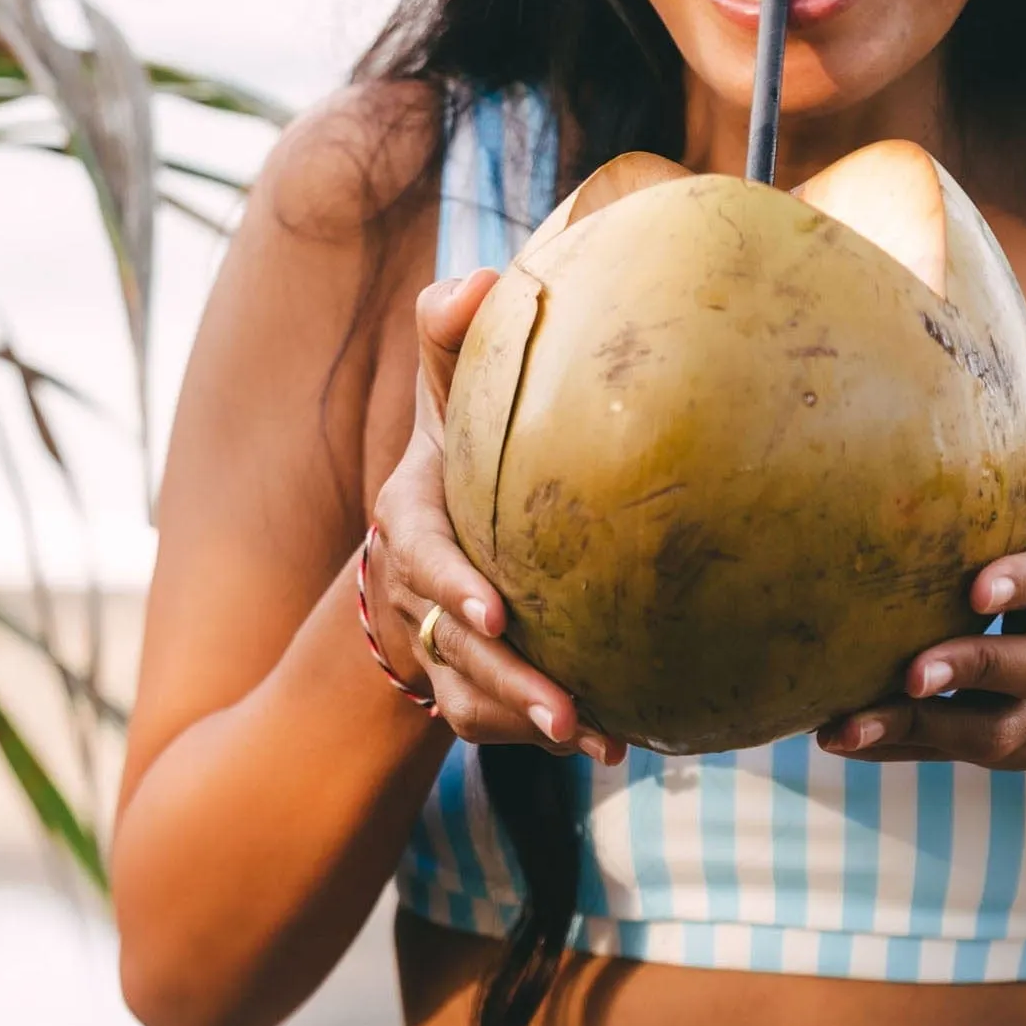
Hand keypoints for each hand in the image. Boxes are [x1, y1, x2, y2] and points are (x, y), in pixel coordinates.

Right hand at [367, 272, 625, 762]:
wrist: (449, 511)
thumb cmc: (464, 435)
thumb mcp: (452, 380)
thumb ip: (454, 328)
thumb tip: (479, 281)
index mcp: (410, 516)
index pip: (420, 554)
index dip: (450, 587)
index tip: (497, 614)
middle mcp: (415, 589)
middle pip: (453, 648)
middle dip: (507, 682)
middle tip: (566, 713)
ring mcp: (438, 640)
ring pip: (472, 697)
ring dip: (529, 721)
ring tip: (599, 740)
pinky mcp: (468, 679)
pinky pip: (494, 720)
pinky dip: (542, 737)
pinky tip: (616, 744)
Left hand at [816, 334, 1025, 771]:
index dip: (1025, 584)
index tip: (981, 587)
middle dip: (975, 668)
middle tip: (916, 667)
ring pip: (978, 730)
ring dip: (915, 725)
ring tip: (850, 721)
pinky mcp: (990, 745)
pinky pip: (939, 751)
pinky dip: (892, 747)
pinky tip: (829, 734)